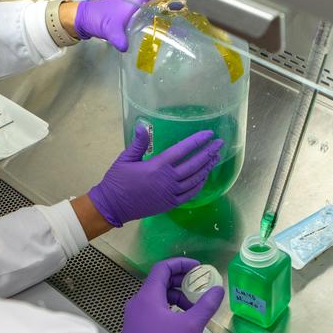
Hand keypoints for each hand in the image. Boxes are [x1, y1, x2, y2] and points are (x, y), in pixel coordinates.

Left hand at [73, 0, 194, 51]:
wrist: (87, 19)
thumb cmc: (99, 17)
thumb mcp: (109, 28)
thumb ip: (118, 37)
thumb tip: (126, 47)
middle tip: (202, 4)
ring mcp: (141, 6)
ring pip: (164, 2)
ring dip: (179, 5)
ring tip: (196, 13)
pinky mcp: (139, 14)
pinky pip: (159, 11)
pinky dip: (169, 14)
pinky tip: (177, 23)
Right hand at [87, 125, 223, 225]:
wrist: (113, 206)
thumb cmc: (117, 181)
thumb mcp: (125, 159)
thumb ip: (138, 143)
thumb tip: (143, 126)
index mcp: (158, 166)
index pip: (183, 150)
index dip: (197, 141)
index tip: (209, 134)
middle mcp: (168, 179)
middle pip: (194, 164)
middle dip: (209, 152)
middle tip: (220, 144)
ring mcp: (171, 193)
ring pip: (195, 179)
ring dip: (207, 168)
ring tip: (216, 158)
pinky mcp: (170, 204)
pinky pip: (190, 194)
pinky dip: (199, 185)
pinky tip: (204, 177)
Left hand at [116, 257, 224, 332]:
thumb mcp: (190, 325)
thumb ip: (206, 305)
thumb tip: (217, 290)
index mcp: (147, 296)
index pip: (162, 268)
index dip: (181, 264)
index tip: (197, 268)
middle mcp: (138, 303)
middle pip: (160, 282)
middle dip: (182, 282)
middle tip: (199, 287)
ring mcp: (135, 316)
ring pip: (157, 297)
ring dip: (177, 298)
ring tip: (193, 308)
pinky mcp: (136, 329)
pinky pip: (153, 310)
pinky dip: (169, 309)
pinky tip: (181, 321)